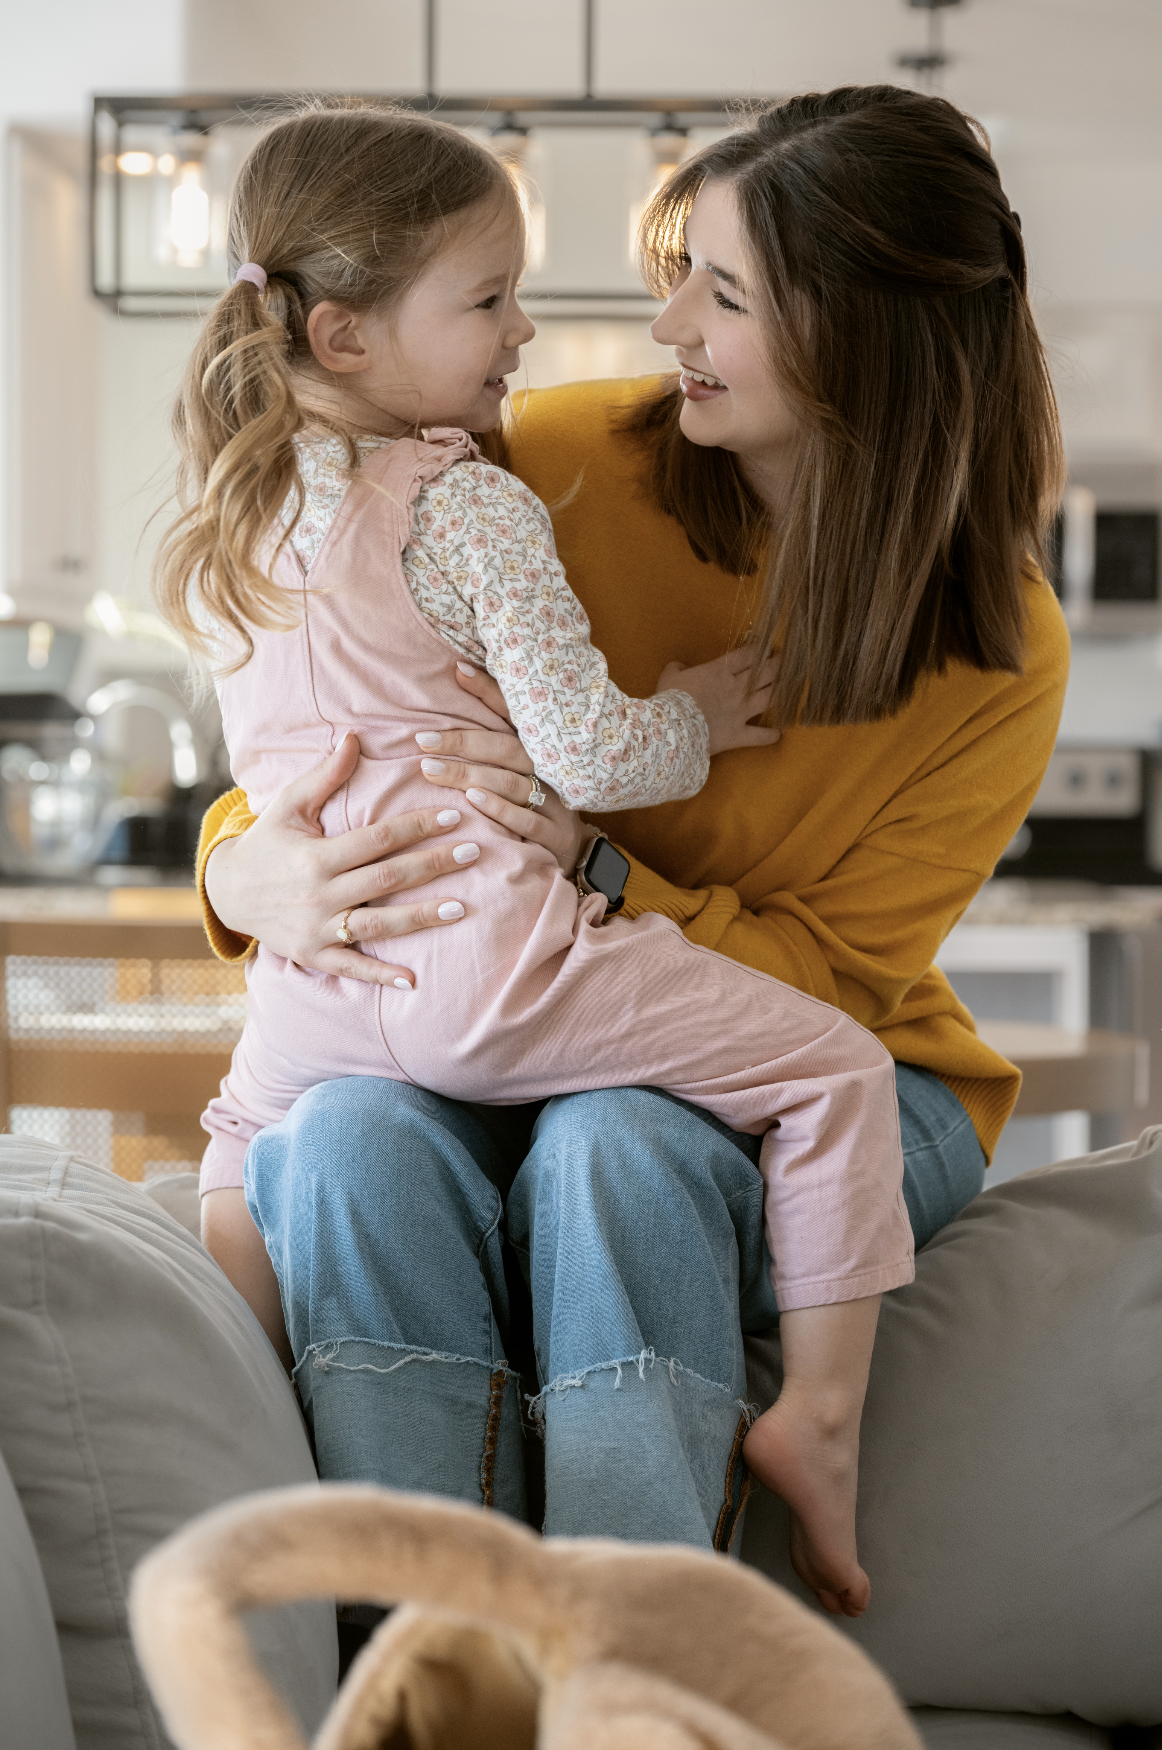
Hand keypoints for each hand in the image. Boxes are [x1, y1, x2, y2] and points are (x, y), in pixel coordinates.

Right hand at [203, 732, 480, 986]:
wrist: (228, 894)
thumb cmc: (267, 843)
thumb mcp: (289, 806)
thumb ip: (325, 775)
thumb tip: (355, 737)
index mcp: (315, 855)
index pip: (377, 839)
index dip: (417, 827)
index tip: (454, 818)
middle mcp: (318, 893)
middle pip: (386, 879)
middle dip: (432, 865)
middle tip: (474, 854)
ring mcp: (317, 928)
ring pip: (378, 924)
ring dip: (421, 918)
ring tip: (461, 908)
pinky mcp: (314, 955)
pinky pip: (352, 967)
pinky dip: (381, 974)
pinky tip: (413, 980)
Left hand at [414, 662, 590, 877]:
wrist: (577, 849)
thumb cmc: (539, 798)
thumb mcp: (523, 766)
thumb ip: (494, 735)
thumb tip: (457, 678)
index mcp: (541, 746)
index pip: (514, 712)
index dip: (488, 691)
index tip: (457, 670)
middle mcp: (550, 768)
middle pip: (506, 748)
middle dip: (463, 742)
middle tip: (422, 741)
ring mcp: (555, 800)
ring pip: (512, 783)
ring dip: (471, 775)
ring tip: (434, 771)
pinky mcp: (556, 833)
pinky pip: (527, 819)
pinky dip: (499, 809)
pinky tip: (473, 800)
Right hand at [657, 650, 779, 756]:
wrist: (673, 728)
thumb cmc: (670, 699)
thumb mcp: (669, 676)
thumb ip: (677, 668)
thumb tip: (680, 666)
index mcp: (720, 671)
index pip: (747, 655)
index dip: (761, 649)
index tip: (769, 647)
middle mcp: (736, 689)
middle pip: (766, 673)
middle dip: (779, 666)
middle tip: (786, 663)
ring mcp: (740, 712)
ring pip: (769, 699)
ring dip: (781, 693)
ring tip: (789, 690)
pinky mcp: (738, 734)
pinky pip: (759, 736)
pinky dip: (770, 735)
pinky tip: (778, 734)